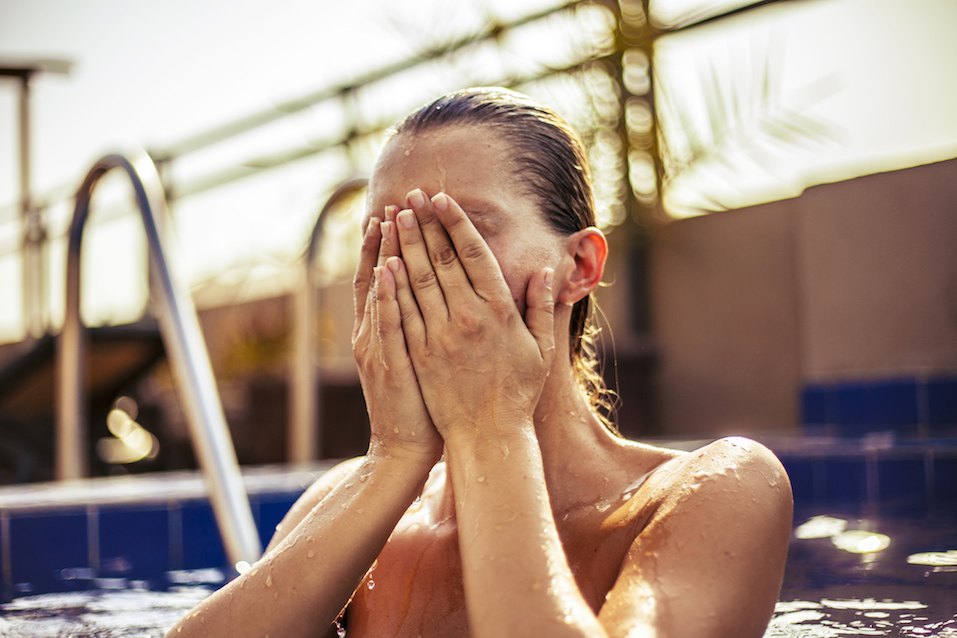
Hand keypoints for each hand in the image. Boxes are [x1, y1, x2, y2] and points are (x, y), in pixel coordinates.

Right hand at [352, 209, 442, 463]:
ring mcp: (378, 348)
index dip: (389, 246)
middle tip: (394, 202)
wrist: (405, 449)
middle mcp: (375, 333)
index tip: (398, 213)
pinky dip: (386, 297)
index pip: (385, 278)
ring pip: (380, 294)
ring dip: (383, 257)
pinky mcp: (389, 365)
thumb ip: (419, 325)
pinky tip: (390, 269)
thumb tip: (430, 295)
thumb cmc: (421, 404)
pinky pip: (388, 325)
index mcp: (384, 330)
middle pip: (379, 277)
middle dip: (387, 239)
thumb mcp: (415, 358)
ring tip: (388, 221)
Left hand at [383, 189, 555, 448]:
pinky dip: (392, 285)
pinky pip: (403, 312)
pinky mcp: (419, 353)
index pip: (475, 255)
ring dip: (404, 245)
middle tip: (411, 196)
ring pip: (417, 280)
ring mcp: (440, 336)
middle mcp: (468, 318)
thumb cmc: (518, 393)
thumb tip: (545, 270)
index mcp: (500, 312)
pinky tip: (383, 262)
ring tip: (394, 216)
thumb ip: (542, 307)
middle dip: (425, 224)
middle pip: (442, 260)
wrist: (487, 436)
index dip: (456, 224)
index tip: (442, 200)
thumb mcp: (541, 350)